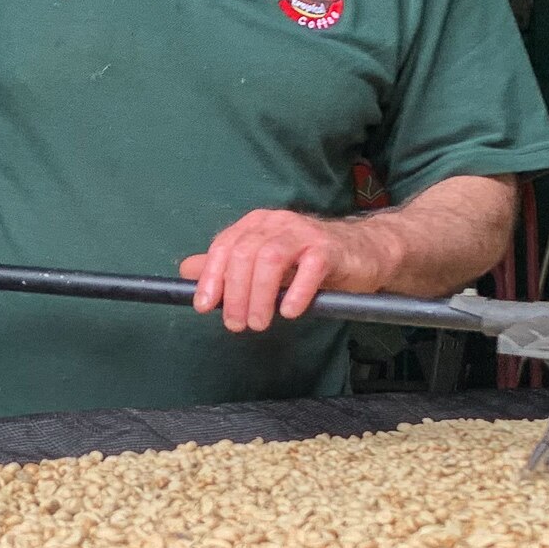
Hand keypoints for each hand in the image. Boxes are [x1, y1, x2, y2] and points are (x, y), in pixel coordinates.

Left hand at [180, 209, 387, 332]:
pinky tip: (290, 312)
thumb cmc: (309, 262)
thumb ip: (228, 267)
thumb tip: (186, 270)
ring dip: (260, 295)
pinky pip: (310, 268)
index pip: (225, 246)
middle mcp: (277, 223)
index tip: (204, 306)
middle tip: (236, 325)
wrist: (362, 253)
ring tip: (259, 323)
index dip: (211, 277)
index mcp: (256, 225)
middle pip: (245, 254)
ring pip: (271, 259)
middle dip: (235, 293)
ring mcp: (304, 233)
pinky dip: (297, 292)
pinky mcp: (329, 248)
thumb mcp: (264, 265)